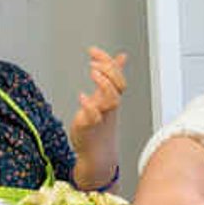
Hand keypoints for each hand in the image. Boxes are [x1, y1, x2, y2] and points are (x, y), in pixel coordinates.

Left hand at [70, 47, 126, 175]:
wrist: (97, 153)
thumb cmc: (100, 124)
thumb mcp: (106, 97)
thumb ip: (112, 77)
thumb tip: (121, 57)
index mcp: (112, 98)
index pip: (118, 76)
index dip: (108, 62)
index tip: (93, 51)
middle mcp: (108, 107)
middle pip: (118, 87)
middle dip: (109, 71)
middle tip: (93, 64)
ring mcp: (101, 117)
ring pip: (111, 101)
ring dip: (104, 85)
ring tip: (92, 72)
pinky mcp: (90, 128)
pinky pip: (94, 117)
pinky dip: (89, 106)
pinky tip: (81, 96)